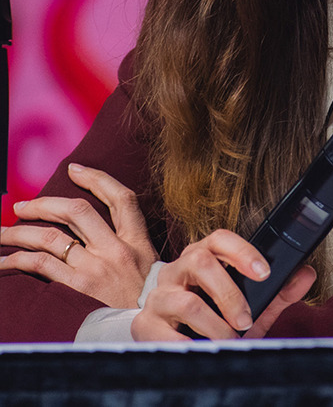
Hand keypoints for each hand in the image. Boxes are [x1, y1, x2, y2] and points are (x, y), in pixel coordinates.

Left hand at [0, 163, 157, 307]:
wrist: (152, 328)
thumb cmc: (148, 299)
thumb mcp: (150, 263)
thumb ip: (130, 243)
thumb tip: (98, 228)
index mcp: (138, 240)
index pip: (121, 198)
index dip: (96, 178)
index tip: (74, 169)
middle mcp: (117, 250)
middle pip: (77, 211)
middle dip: (44, 204)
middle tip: (22, 206)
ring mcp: (97, 269)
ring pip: (52, 237)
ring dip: (21, 232)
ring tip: (3, 233)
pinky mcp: (79, 290)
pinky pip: (42, 265)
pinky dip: (20, 259)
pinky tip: (6, 261)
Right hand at [131, 229, 315, 340]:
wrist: (176, 342)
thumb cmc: (214, 316)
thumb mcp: (249, 304)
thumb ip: (277, 291)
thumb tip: (305, 274)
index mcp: (202, 256)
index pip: (219, 238)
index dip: (242, 251)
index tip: (264, 272)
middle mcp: (177, 270)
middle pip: (200, 261)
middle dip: (229, 293)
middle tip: (246, 319)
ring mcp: (159, 296)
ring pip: (186, 301)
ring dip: (214, 325)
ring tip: (229, 339)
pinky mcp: (145, 324)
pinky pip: (164, 332)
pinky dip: (188, 343)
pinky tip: (201, 348)